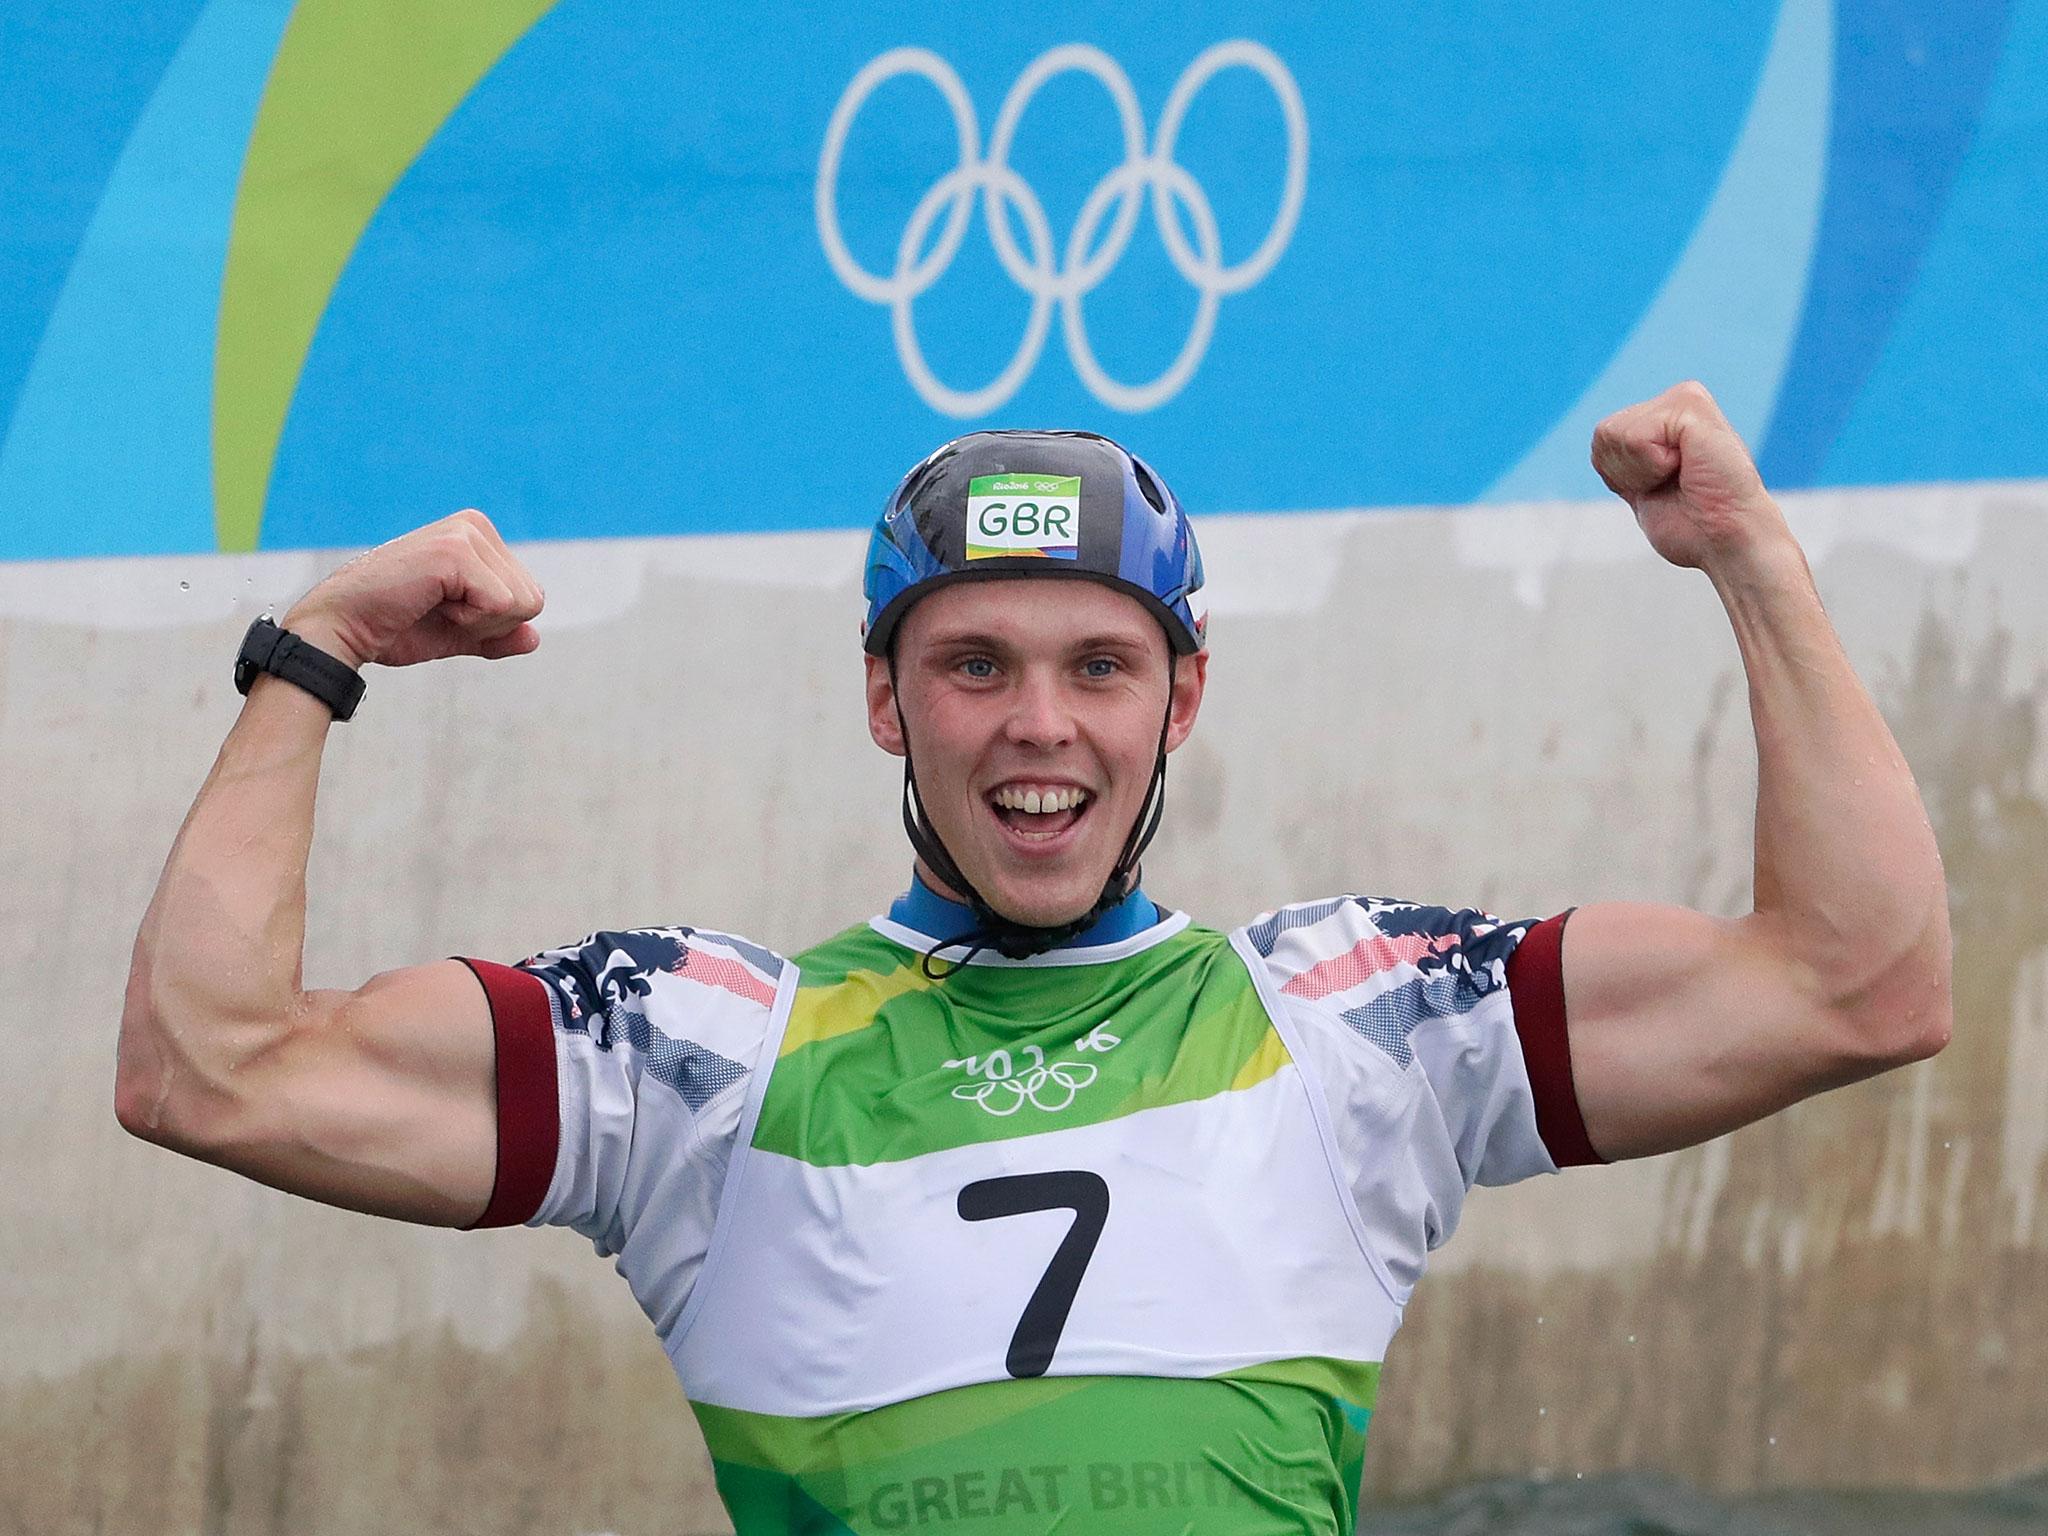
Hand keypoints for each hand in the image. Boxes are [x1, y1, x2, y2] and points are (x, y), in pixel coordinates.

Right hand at [282, 510, 543, 669]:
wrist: (342, 630)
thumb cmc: (393, 628)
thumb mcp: (457, 634)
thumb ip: (496, 635)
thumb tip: (534, 639)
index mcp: (479, 537)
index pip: (529, 597)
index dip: (492, 624)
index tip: (445, 612)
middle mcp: (476, 525)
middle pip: (532, 600)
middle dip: (490, 624)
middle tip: (437, 610)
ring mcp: (466, 533)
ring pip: (523, 603)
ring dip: (478, 622)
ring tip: (432, 603)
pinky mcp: (456, 550)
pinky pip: (501, 605)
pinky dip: (469, 620)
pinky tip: (429, 601)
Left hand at [1590, 381, 1792, 570]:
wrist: (1726, 540)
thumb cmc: (1692, 524)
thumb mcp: (1644, 486)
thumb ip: (1625, 457)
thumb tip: (1603, 433)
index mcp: (1665, 416)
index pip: (1602, 438)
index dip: (1620, 476)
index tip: (1661, 488)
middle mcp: (1677, 399)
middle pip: (1604, 433)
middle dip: (1627, 473)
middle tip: (1673, 485)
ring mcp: (1685, 397)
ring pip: (1617, 435)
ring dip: (1642, 471)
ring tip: (1683, 476)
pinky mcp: (1691, 406)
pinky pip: (1636, 438)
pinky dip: (1653, 466)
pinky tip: (1688, 468)